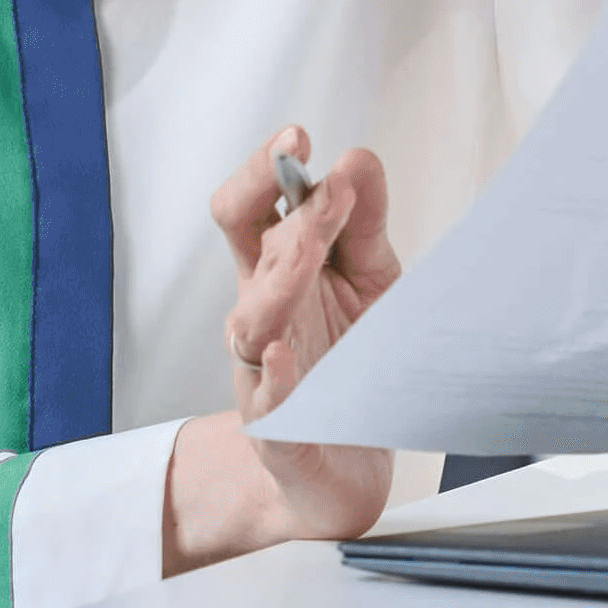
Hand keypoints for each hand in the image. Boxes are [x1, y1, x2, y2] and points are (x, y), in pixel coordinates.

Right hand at [165, 128, 400, 570]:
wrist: (338, 472)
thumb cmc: (348, 366)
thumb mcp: (369, 283)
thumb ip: (363, 225)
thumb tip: (357, 159)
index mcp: (278, 269)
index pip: (252, 203)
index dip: (264, 165)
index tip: (298, 135)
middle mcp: (262, 309)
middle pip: (238, 237)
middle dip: (267, 197)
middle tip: (314, 178)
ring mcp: (264, 368)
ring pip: (252, 317)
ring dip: (281, 278)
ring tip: (308, 248)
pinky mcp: (279, 427)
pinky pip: (270, 401)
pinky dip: (279, 377)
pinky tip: (292, 355)